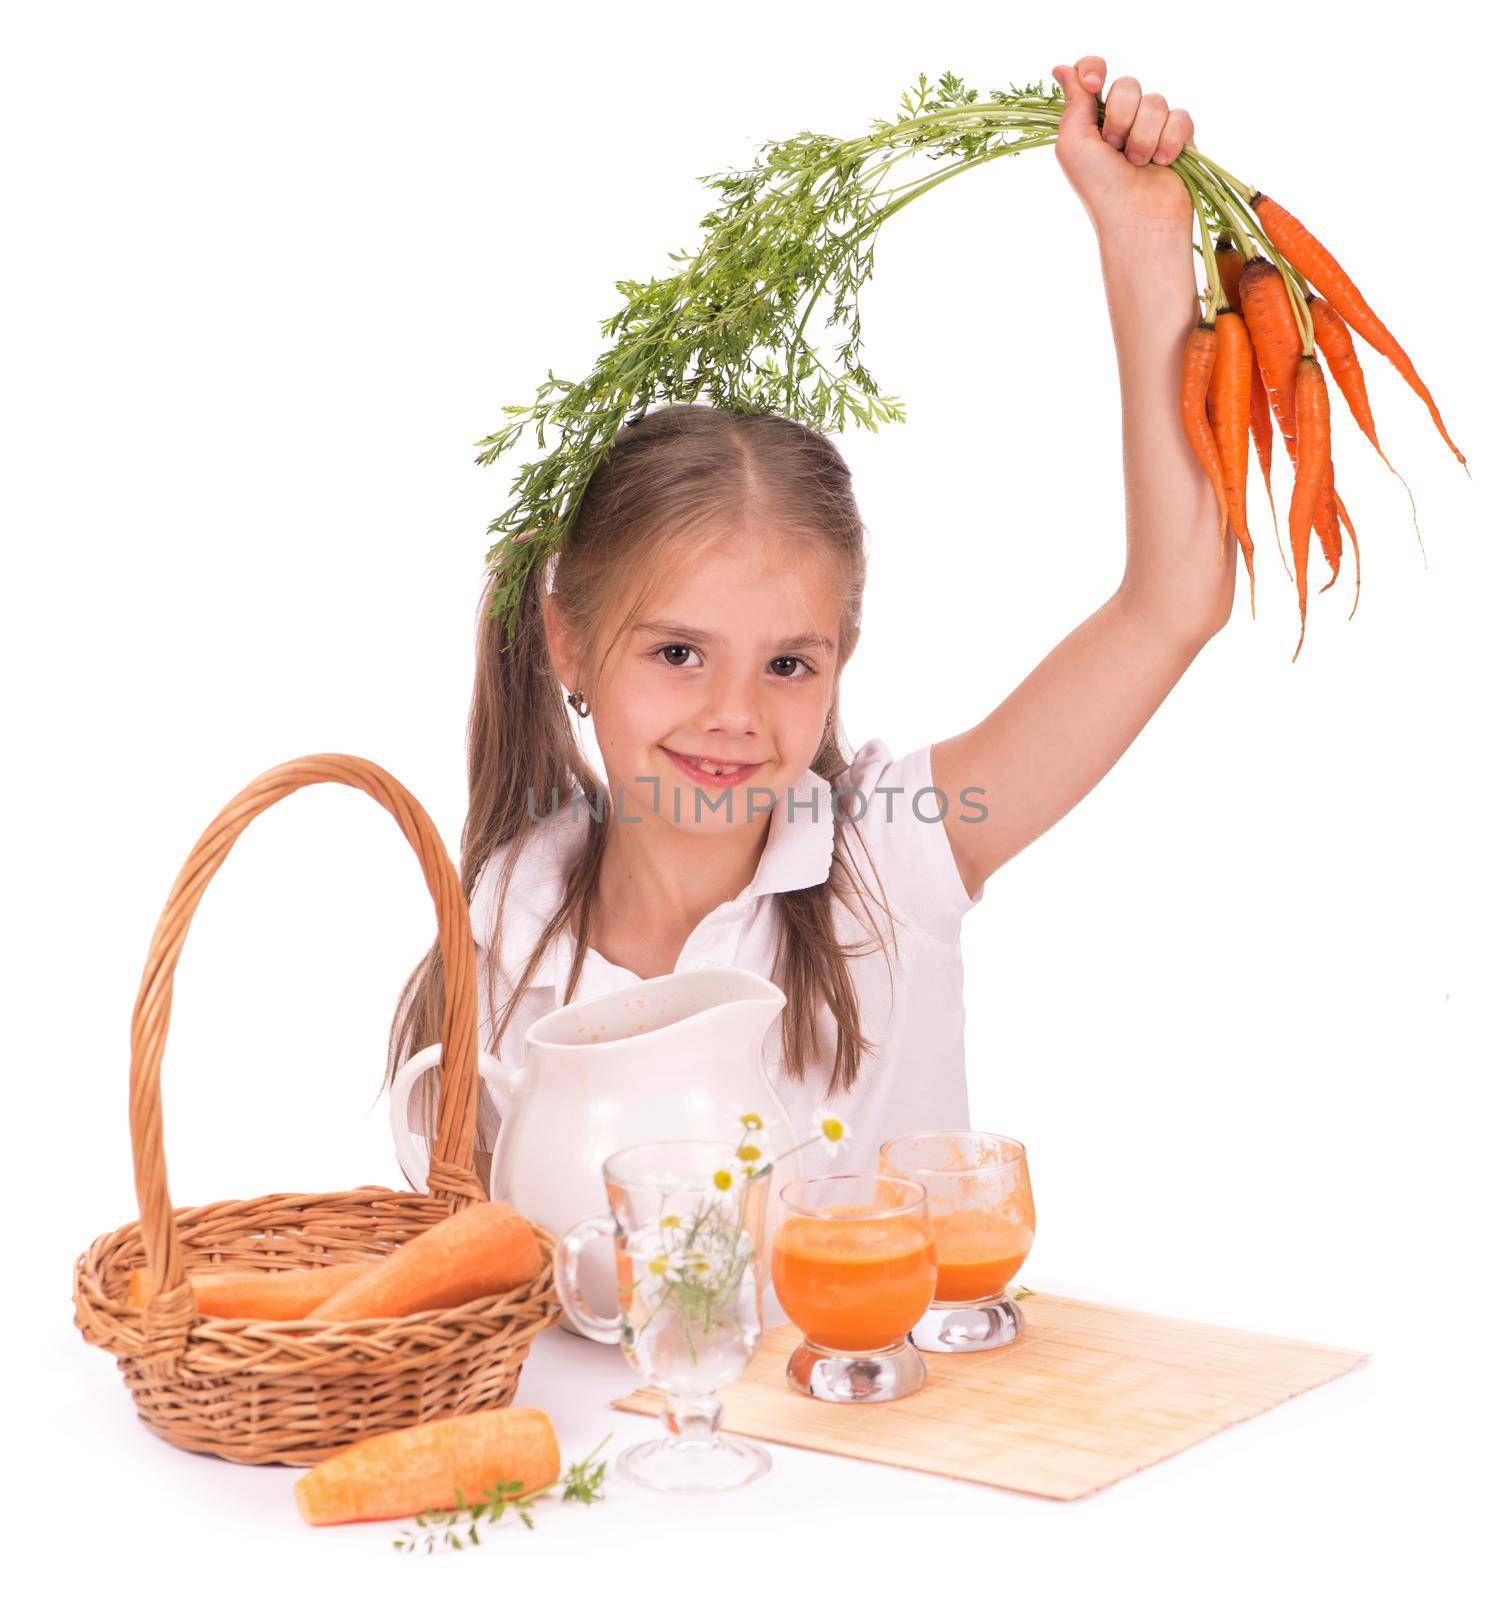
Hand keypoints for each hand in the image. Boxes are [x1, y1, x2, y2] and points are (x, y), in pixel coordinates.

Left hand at [1051, 56, 1194, 240]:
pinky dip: (1169, 141)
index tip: (1093, 83)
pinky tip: (1162, 163)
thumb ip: (1073, 103)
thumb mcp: (1073, 144)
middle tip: (1114, 150)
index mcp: (1092, 119)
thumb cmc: (1099, 187)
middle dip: (1119, 118)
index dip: (1094, 70)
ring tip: (1137, 164)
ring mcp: (1152, 126)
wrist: (1136, 218)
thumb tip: (1062, 67)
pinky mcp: (1180, 137)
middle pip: (1127, 85)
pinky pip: (1181, 116)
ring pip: (1155, 101)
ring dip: (1143, 137)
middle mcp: (1122, 119)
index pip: (1093, 71)